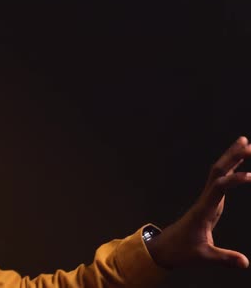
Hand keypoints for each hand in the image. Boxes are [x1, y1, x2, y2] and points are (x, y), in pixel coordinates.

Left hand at [146, 137, 250, 268]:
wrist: (164, 249)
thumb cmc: (181, 251)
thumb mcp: (203, 257)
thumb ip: (224, 259)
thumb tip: (245, 262)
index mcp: (204, 210)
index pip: (219, 188)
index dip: (233, 180)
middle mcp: (205, 200)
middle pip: (217, 172)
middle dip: (231, 157)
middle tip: (247, 143)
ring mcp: (207, 200)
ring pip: (218, 173)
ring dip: (231, 158)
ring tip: (245, 143)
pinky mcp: (209, 203)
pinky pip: (220, 181)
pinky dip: (230, 170)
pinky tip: (239, 164)